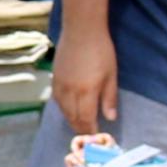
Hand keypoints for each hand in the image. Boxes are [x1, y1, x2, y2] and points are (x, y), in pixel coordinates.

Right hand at [50, 21, 119, 137]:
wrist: (81, 31)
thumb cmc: (101, 50)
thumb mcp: (111, 75)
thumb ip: (109, 98)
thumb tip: (110, 117)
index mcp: (87, 92)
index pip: (86, 119)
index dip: (91, 129)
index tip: (96, 135)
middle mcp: (70, 92)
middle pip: (73, 117)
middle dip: (80, 127)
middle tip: (87, 133)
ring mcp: (60, 85)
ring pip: (63, 110)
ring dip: (71, 119)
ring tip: (78, 124)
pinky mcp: (55, 78)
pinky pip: (56, 100)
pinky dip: (62, 108)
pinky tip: (68, 109)